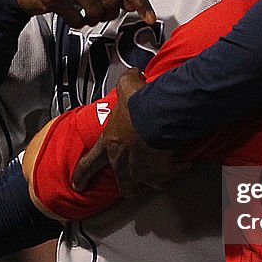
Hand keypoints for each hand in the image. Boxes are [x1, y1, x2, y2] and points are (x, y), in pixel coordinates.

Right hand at [12, 0, 155, 28]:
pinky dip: (78, 23)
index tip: (149, 18)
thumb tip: (134, 4)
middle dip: (111, 13)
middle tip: (102, 14)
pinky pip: (77, 19)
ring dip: (94, 19)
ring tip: (86, 15)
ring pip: (96, 10)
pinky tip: (73, 16)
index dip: (140, 2)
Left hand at [72, 68, 189, 195]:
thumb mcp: (127, 86)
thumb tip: (134, 74)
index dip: (81, 175)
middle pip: (122, 183)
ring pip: (146, 185)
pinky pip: (170, 176)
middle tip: (132, 188)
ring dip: (153, 181)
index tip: (77, 185)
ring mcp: (142, 170)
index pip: (89, 163)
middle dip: (127, 187)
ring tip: (162, 175)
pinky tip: (184, 165)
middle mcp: (123, 161)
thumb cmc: (138, 103)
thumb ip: (127, 82)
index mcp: (110, 143)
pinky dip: (177, 171)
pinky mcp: (161, 172)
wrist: (157, 115)